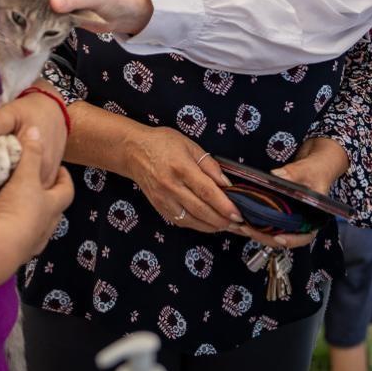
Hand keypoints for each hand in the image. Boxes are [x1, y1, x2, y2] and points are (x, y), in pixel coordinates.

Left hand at [0, 84, 67, 185]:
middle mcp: (43, 177)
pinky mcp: (47, 183)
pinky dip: (14, 189)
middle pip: (11, 193)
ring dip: (4, 189)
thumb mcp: (11, 112)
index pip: (4, 183)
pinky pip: (27, 194)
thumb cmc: (31, 111)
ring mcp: (46, 183)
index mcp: (33, 161)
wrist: (54, 112)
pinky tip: (5, 177)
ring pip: (18, 196)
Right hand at [0, 127, 73, 258]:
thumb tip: (36, 130)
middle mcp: (46, 226)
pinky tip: (0, 227)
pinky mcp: (16, 255)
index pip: (67, 190)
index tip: (60, 169)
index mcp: (52, 205)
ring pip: (36, 228)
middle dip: (48, 200)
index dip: (65, 179)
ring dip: (29, 218)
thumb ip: (30, 153)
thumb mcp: (25, 175)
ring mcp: (33, 243)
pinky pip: (17, 240)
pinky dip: (11, 232)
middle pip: (54, 212)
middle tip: (37, 188)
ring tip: (15, 207)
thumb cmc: (18, 208)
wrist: (1, 248)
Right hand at [125, 127, 241, 233]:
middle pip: (201, 210)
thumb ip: (210, 166)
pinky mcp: (159, 207)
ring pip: (192, 220)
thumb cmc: (163, 143)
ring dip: (212, 226)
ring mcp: (163, 199)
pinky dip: (197, 225)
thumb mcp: (190, 146)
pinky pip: (181, 221)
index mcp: (181, 168)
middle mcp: (171, 187)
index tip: (238, 214)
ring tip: (228, 226)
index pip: (206, 191)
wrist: (132, 151)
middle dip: (222, 220)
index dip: (224, 205)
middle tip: (238, 224)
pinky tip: (209, 224)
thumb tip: (227, 184)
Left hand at [231, 137, 348, 249]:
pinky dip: (255, 219)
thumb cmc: (318, 169)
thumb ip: (295, 173)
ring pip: (272, 231)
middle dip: (263, 235)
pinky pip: (267, 220)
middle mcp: (300, 222)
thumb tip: (277, 176)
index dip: (290, 240)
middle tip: (246, 228)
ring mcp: (288, 218)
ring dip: (256, 229)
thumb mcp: (309, 170)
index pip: (303, 237)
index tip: (277, 237)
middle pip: (282, 237)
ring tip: (238, 224)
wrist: (316, 163)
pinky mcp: (279, 212)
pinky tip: (241, 215)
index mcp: (314, 219)